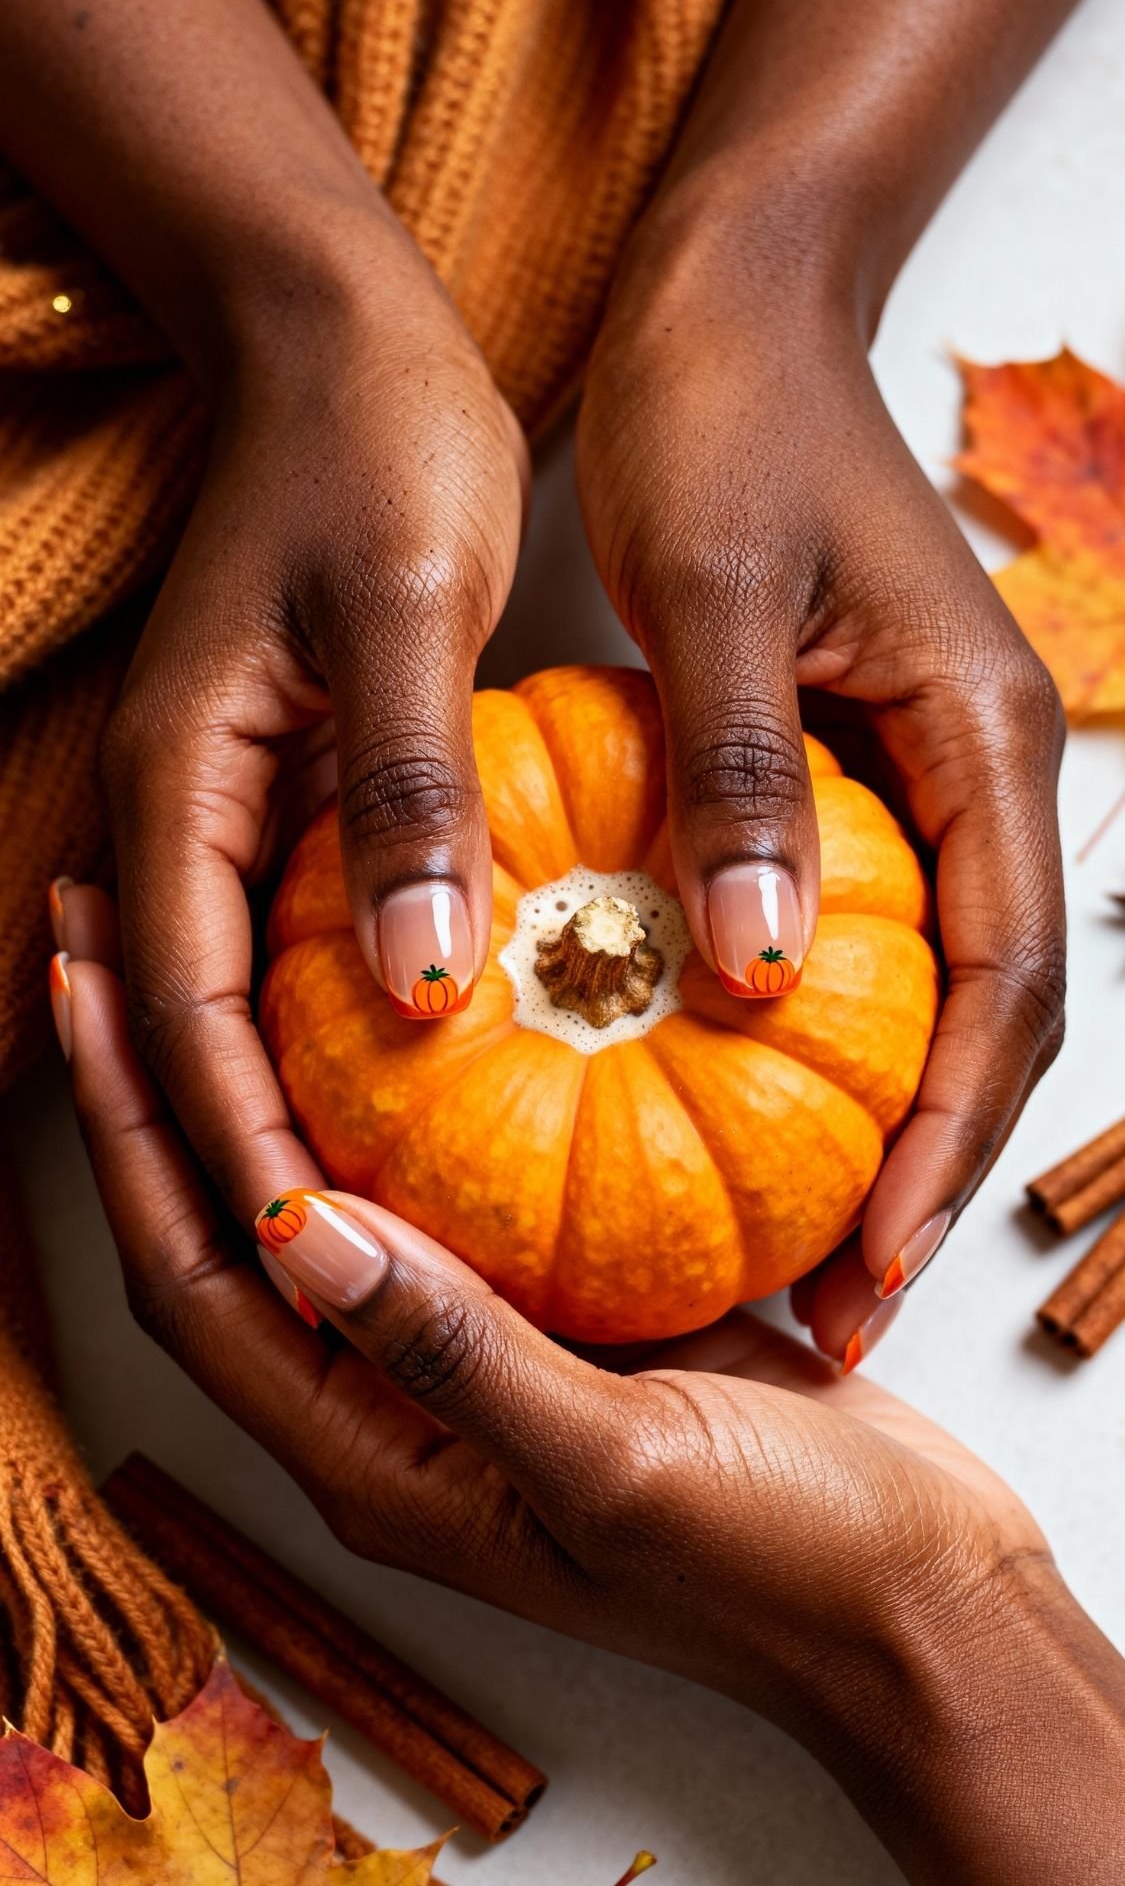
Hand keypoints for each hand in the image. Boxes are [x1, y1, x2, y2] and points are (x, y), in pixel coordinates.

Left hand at [58, 896, 1124, 1885]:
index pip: (196, 1281)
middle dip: (154, 1082)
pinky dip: (407, 1085)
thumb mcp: (614, 1467)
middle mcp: (397, 1401)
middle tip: (110, 924)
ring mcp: (475, 1346)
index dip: (127, 1134)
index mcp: (375, 1462)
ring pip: (328, 1185)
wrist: (915, 1597)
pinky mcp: (557, 1303)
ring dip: (263, 1066)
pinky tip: (417, 991)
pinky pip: (451, 1177)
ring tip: (232, 931)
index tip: (88, 985)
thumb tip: (290, 1226)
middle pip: (229, 1222)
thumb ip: (455, 1361)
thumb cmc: (774, 1567)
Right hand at [96, 221, 526, 1219]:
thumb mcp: (399, 606)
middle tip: (365, 1295)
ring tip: (410, 1228)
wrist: (346, 335)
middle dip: (260, 1170)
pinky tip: (451, 1075)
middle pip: (195, 1045)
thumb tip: (418, 992)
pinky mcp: (295, 790)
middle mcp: (184, 817)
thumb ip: (403, 792)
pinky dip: (361, 1024)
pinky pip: (307, 942)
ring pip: (246, 1009)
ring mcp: (233, 807)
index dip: (243, 1155)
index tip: (322, 1265)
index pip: (184, 1023)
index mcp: (178, 787)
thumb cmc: (373, 443)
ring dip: (310, 1115)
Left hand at [575, 196, 1064, 1364]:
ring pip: (939, 981)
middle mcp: (978, 767)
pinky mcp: (859, 756)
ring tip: (803, 1250)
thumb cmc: (720, 414)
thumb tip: (757, 976)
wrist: (732, 295)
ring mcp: (926, 766)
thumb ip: (743, 779)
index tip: (875, 1265)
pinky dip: (823, 1027)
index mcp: (983, 737)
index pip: (1005, 983)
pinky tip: (733, 1090)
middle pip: (997, 1013)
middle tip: (843, 1311)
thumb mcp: (711, 592)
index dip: (951, 1138)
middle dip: (934, 1166)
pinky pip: (867, 920)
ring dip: (884, 1116)